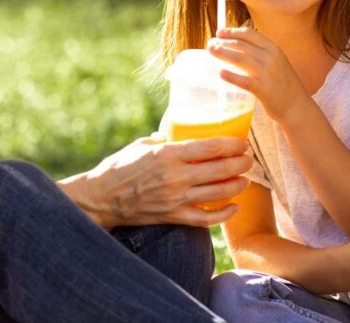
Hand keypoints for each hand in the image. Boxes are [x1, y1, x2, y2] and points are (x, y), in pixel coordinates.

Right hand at [61, 135, 251, 227]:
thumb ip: (163, 138)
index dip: (232, 145)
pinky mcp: (173, 217)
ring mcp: (175, 199)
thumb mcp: (142, 145)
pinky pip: (205, 218)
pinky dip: (223, 214)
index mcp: (168, 154)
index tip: (242, 143)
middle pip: (219, 170)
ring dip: (237, 185)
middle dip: (240, 164)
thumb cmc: (119, 167)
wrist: (101, 198)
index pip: (210, 147)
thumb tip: (179, 130)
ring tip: (245, 179)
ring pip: (217, 193)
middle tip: (249, 159)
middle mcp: (175, 176)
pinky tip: (233, 207)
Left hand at [208, 27, 309, 121]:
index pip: (249, 34)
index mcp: (273, 48)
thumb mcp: (277, 62)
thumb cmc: (283, 84)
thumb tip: (236, 46)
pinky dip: (232, 76)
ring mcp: (267, 73)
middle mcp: (271, 58)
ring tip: (211, 51)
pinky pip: (245, 81)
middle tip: (210, 44)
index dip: (232, 32)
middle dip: (223, 42)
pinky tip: (221, 73)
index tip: (219, 33)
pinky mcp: (263, 90)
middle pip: (242, 45)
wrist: (297, 105)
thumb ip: (261, 53)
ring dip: (223, 53)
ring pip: (241, 59)